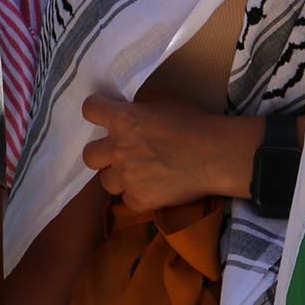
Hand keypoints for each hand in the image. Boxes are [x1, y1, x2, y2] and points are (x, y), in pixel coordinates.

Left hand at [81, 95, 263, 210]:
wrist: (216, 155)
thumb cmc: (195, 123)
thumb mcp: (163, 104)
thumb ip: (138, 109)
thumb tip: (126, 110)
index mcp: (124, 119)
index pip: (90, 109)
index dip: (96, 110)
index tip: (102, 113)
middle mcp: (119, 148)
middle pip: (89, 155)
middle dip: (101, 153)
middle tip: (118, 152)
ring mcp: (127, 177)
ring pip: (105, 181)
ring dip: (118, 176)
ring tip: (138, 173)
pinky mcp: (139, 200)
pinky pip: (127, 199)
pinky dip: (138, 194)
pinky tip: (154, 187)